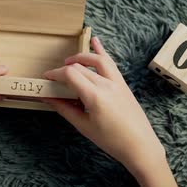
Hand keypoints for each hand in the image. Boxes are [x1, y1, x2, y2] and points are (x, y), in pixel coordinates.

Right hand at [43, 37, 165, 179]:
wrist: (140, 146)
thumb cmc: (111, 141)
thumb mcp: (84, 126)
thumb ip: (65, 109)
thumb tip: (48, 98)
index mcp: (95, 96)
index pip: (70, 75)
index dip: (55, 74)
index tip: (46, 78)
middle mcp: (106, 84)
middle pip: (80, 67)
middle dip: (64, 69)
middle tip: (54, 78)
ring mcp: (117, 82)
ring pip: (96, 60)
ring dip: (81, 57)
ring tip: (69, 61)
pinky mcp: (123, 84)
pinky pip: (110, 64)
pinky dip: (101, 51)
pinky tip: (95, 41)